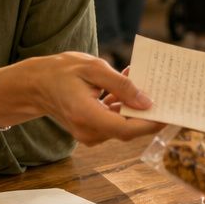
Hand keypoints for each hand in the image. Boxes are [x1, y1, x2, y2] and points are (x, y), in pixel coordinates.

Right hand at [20, 52, 161, 144]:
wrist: (35, 85)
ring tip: (140, 80)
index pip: (126, 129)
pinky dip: (123, 107)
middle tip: (162, 90)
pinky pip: (113, 122)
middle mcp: (87, 131)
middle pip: (128, 129)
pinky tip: (125, 87)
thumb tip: (147, 102)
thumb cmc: (61, 71)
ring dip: (134, 106)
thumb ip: (121, 85)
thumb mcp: (93, 68)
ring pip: (122, 124)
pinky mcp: (90, 131)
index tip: (169, 112)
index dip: (150, 123)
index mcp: (86, 115)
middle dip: (147, 111)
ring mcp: (88, 134)